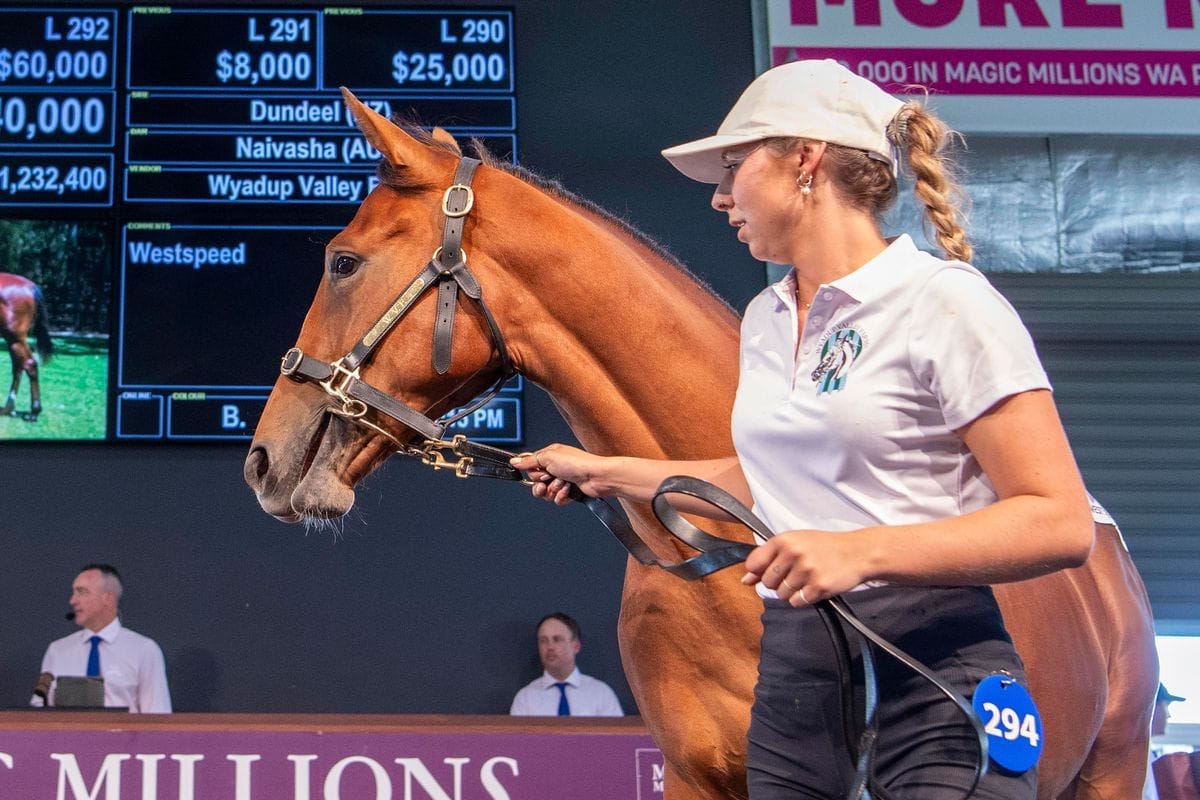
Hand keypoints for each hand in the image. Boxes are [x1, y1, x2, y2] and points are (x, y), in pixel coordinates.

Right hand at [509, 444, 606, 504]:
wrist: (596, 477)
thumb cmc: (577, 463)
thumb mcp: (548, 457)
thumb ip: (529, 461)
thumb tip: (514, 460)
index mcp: (550, 456)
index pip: (531, 467)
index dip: (533, 473)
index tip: (539, 472)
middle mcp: (555, 468)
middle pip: (536, 483)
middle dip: (541, 484)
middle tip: (548, 480)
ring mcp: (562, 480)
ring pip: (546, 493)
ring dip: (553, 490)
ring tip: (563, 483)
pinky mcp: (569, 492)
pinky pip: (556, 500)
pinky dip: (562, 496)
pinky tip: (569, 490)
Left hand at [741, 530, 869, 606]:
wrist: (857, 552)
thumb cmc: (824, 547)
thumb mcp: (795, 543)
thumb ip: (768, 558)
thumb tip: (745, 580)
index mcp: (784, 540)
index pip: (753, 563)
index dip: (759, 571)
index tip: (771, 570)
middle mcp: (793, 553)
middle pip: (767, 582)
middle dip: (778, 582)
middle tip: (795, 574)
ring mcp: (806, 570)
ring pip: (781, 595)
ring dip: (792, 591)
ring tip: (808, 578)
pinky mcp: (818, 587)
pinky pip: (797, 602)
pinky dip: (804, 598)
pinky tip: (814, 586)